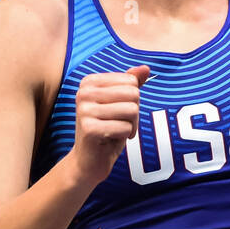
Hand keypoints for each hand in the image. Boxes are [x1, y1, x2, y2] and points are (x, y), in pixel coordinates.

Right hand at [70, 65, 150, 185]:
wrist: (88, 161)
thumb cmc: (107, 129)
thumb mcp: (120, 103)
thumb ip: (131, 83)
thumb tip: (146, 67)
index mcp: (89, 82)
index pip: (131, 81)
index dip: (133, 99)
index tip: (119, 111)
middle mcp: (83, 93)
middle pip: (133, 94)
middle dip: (134, 112)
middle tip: (120, 123)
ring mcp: (84, 111)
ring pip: (132, 110)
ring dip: (131, 125)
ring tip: (117, 131)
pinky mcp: (89, 129)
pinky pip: (126, 128)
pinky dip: (125, 136)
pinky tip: (111, 140)